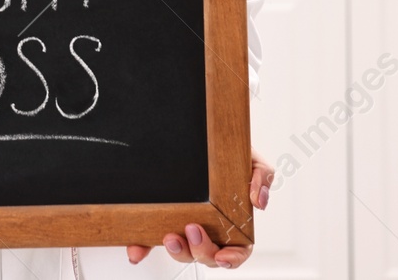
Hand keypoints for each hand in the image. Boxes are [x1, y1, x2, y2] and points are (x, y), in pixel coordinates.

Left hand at [124, 149, 273, 268]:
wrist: (207, 139)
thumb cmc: (230, 155)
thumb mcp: (251, 161)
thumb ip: (262, 177)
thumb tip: (259, 201)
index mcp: (234, 222)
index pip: (238, 251)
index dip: (232, 259)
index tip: (222, 257)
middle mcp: (211, 229)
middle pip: (208, 255)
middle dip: (201, 250)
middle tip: (194, 228)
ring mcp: (186, 226)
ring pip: (183, 251)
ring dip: (177, 251)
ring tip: (171, 236)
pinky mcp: (164, 219)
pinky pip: (151, 239)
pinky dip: (143, 248)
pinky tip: (136, 250)